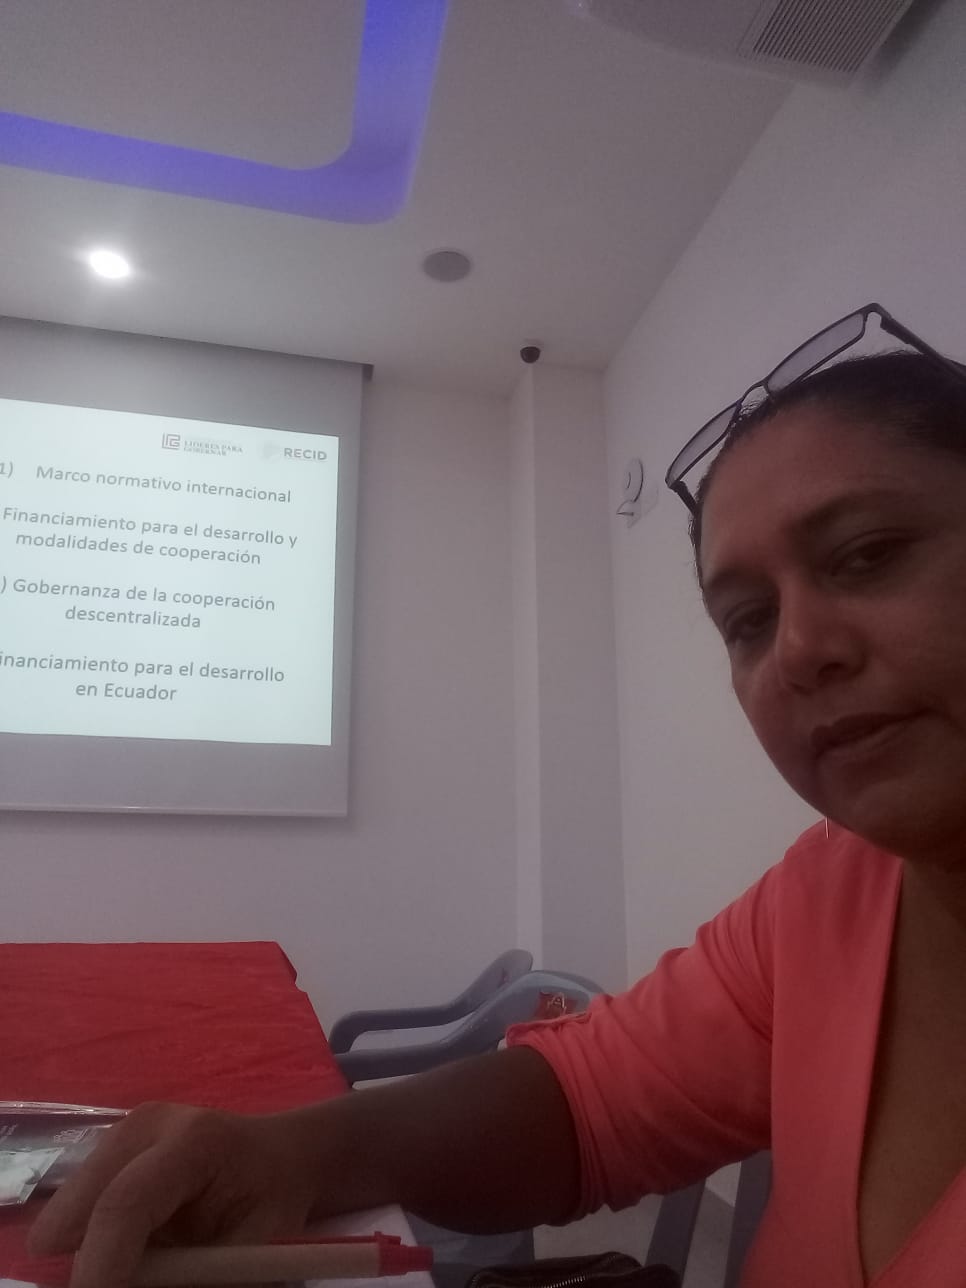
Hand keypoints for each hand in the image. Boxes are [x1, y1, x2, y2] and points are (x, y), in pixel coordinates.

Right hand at [29, 1102, 319, 1287]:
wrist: (278, 1158)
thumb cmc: (272, 1199)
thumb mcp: (247, 1245)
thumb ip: (194, 1274)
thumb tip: (138, 1286)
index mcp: (193, 1141)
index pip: (124, 1205)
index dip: (100, 1266)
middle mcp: (147, 1126)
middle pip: (81, 1204)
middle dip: (85, 1264)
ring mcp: (122, 1133)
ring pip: (71, 1212)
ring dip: (91, 1252)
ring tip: (136, 1264)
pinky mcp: (109, 1151)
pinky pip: (82, 1211)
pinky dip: (95, 1240)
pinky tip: (130, 1248)